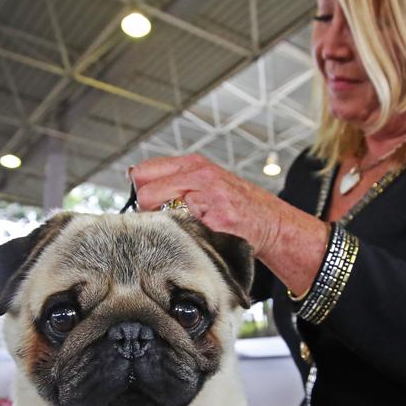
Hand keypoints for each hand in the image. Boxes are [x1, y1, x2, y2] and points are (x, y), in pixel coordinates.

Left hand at [129, 154, 286, 257]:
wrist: (271, 224)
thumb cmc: (235, 206)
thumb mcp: (205, 182)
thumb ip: (173, 179)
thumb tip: (134, 179)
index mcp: (194, 164)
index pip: (143, 173)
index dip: (142, 193)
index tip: (152, 207)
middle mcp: (200, 176)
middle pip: (146, 194)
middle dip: (150, 214)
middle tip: (170, 224)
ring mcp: (210, 198)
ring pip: (162, 215)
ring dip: (169, 228)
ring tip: (191, 231)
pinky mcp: (219, 221)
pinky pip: (185, 233)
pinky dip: (189, 240)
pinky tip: (205, 239)